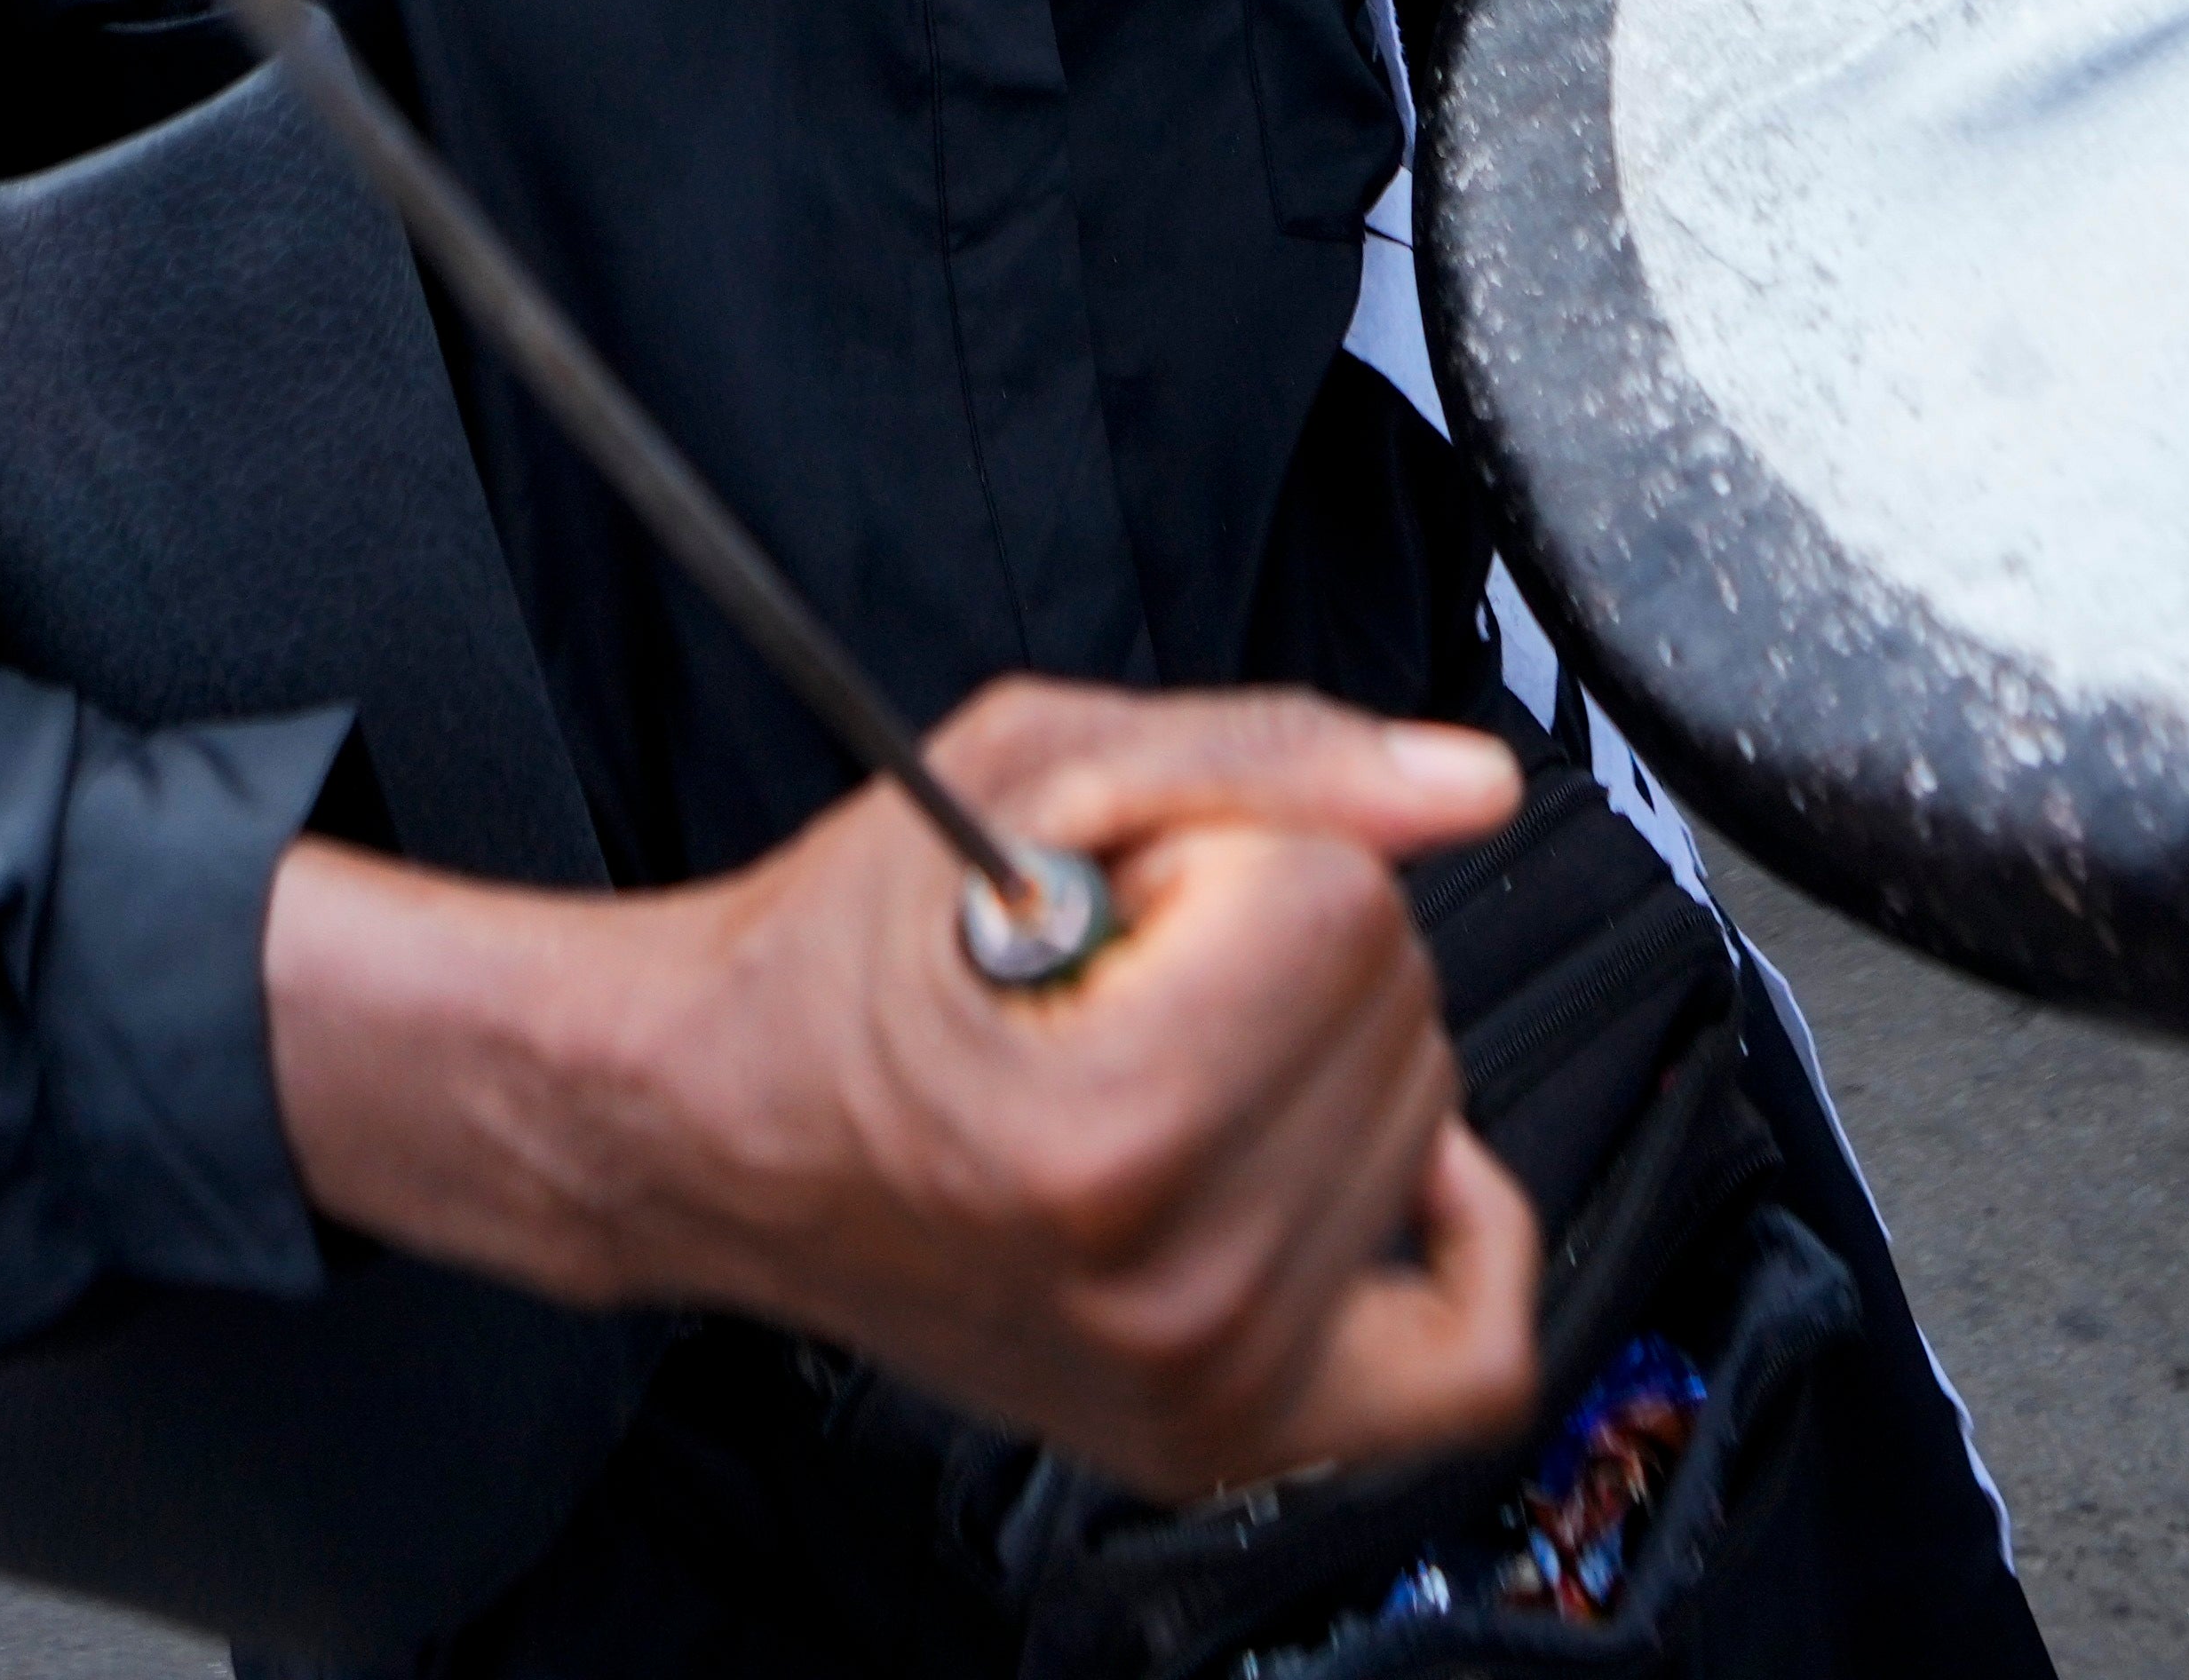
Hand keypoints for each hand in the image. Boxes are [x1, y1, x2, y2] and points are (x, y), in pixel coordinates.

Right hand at [611, 686, 1536, 1503]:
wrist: (717, 1135)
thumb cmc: (838, 961)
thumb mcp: (1021, 772)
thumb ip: (1265, 755)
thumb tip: (1464, 784)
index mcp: (1108, 1134)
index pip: (1336, 900)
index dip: (1218, 849)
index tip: (1105, 893)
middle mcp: (1172, 1290)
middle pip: (1396, 1003)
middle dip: (1272, 944)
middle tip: (1121, 976)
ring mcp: (1207, 1382)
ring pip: (1432, 1118)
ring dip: (1317, 1058)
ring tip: (1160, 1058)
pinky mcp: (1229, 1431)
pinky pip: (1471, 1352)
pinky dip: (1464, 1234)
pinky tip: (1374, 1161)